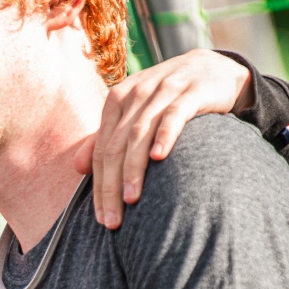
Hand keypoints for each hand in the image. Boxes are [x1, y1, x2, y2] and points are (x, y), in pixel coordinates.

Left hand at [75, 49, 251, 228]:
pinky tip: (159, 158)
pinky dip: (164, 136)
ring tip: (131, 199)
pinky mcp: (192, 91)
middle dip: (112, 186)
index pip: (101, 150)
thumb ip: (106, 139)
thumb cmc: (168, 99)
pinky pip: (174, 115)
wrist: (212, 68)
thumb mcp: (134, 114)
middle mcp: (136, 94)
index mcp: (117, 100)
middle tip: (113, 220)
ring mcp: (164, 90)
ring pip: (140, 133)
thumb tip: (76, 168)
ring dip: (134, 168)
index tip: (101, 219)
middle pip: (116, 146)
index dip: (99, 186)